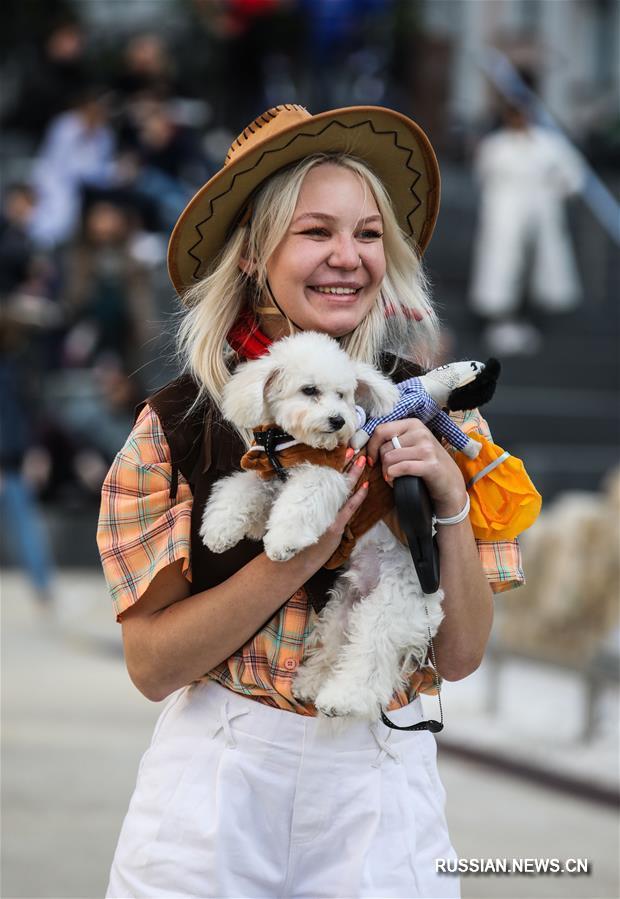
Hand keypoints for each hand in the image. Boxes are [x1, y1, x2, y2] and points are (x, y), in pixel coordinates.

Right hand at [292, 453, 367, 571]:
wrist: (294, 562)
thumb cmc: (295, 542)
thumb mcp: (298, 518)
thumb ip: (306, 505)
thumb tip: (312, 493)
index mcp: (312, 501)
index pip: (326, 478)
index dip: (335, 465)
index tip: (342, 453)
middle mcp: (319, 504)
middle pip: (335, 479)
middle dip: (345, 464)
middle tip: (352, 449)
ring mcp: (328, 515)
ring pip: (343, 490)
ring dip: (354, 474)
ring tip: (362, 460)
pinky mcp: (335, 526)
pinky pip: (349, 508)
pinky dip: (358, 497)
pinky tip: (365, 487)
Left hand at [366, 420, 466, 518]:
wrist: (450, 483)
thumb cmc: (426, 463)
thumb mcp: (412, 445)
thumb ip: (393, 439)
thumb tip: (364, 441)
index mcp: (414, 424)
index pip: (381, 430)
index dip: (371, 447)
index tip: (372, 460)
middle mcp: (421, 433)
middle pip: (384, 447)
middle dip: (382, 464)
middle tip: (389, 473)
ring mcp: (427, 448)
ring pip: (389, 459)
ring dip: (387, 473)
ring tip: (394, 478)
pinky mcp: (430, 465)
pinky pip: (400, 468)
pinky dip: (393, 478)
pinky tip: (396, 483)